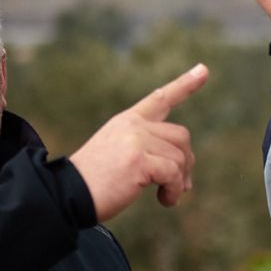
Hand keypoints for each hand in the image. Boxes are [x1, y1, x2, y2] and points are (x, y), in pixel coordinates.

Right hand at [69, 64, 207, 221]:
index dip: (185, 84)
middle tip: (178, 186)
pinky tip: (164, 201)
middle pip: (181, 137)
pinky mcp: (139, 160)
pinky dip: (174, 190)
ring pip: (180, 158)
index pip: (160, 98)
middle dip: (185, 162)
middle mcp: (133, 126)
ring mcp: (136, 140)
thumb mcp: (118, 154)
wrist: (66, 195)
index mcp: (127, 121)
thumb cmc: (94, 182)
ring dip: (179, 182)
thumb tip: (184, 170)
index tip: (204, 70)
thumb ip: (147, 150)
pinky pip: (174, 174)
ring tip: (166, 197)